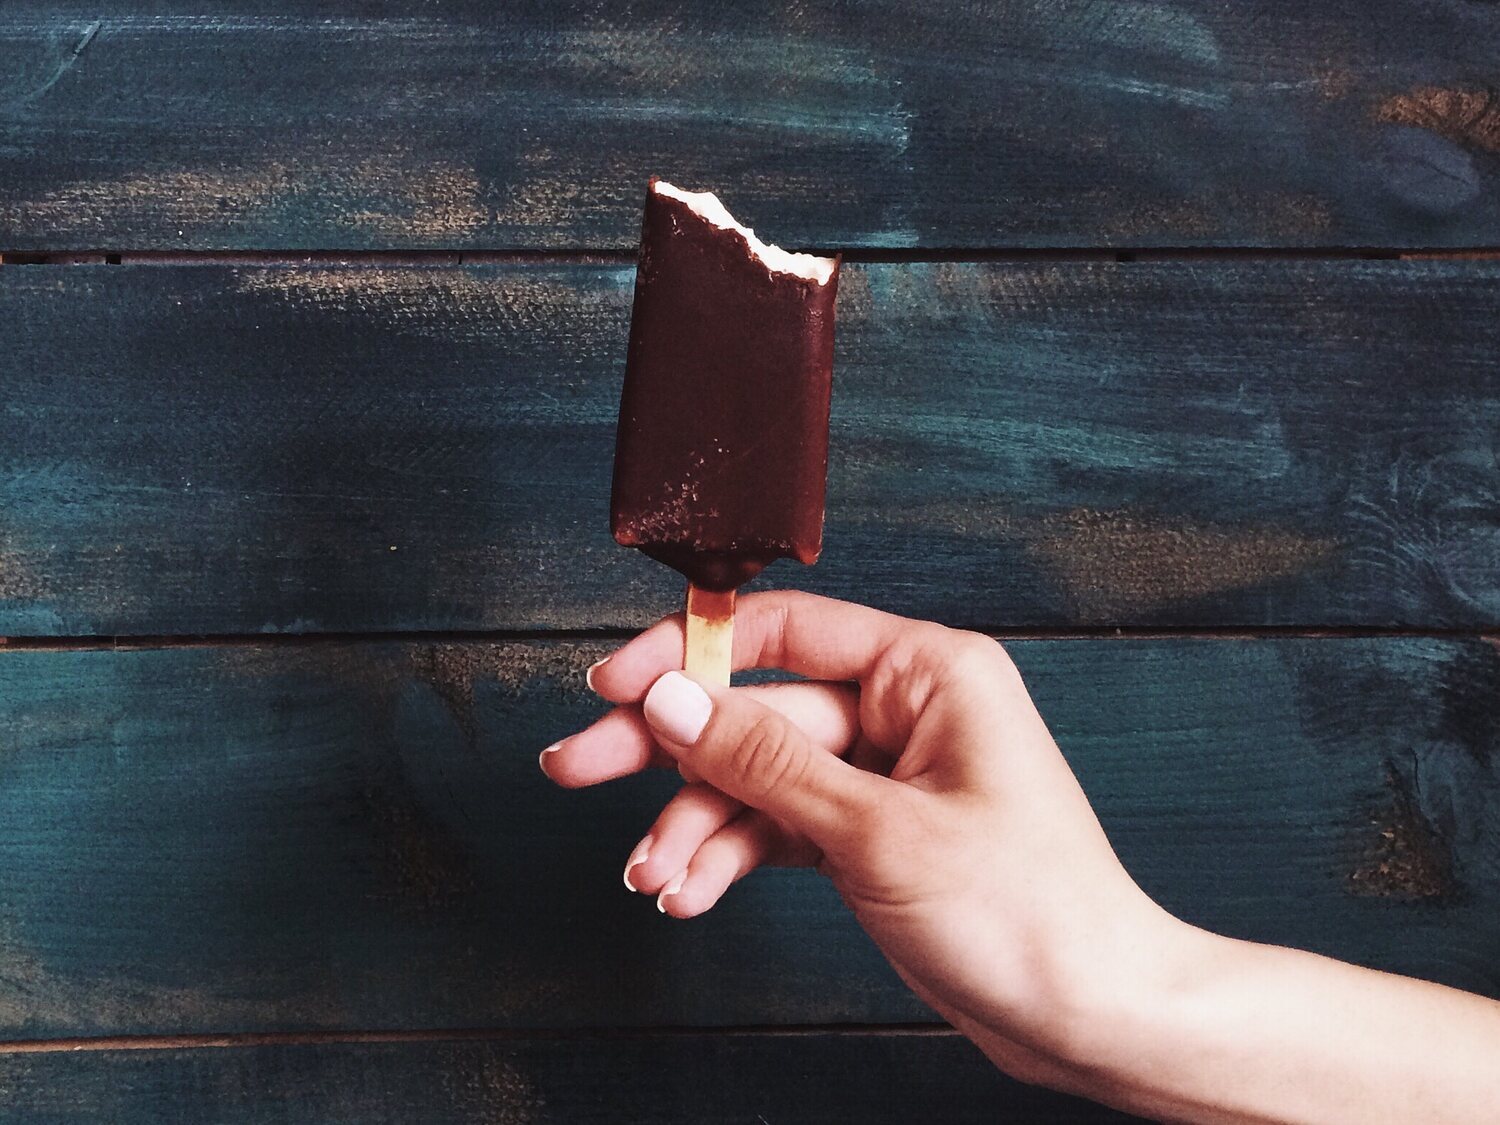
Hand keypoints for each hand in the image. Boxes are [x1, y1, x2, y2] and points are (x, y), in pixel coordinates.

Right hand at [540, 591, 1177, 1090]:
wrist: (1087, 1013)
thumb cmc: (1025, 911)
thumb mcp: (876, 830)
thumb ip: (765, 761)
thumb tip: (672, 700)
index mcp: (927, 672)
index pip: (783, 632)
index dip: (690, 653)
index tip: (616, 687)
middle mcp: (902, 710)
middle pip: (755, 710)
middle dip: (667, 750)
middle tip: (576, 766)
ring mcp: (882, 774)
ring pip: (757, 778)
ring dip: (695, 825)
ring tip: (649, 876)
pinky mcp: (869, 831)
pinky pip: (779, 826)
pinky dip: (732, 857)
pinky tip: (689, 890)